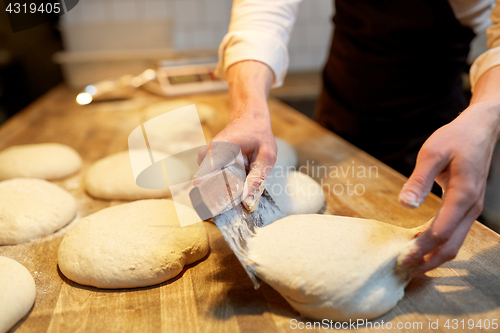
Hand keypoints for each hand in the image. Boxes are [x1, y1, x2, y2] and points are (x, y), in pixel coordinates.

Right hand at [197, 60, 275, 210]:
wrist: (248, 119)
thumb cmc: (259, 136)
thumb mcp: (267, 157)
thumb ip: (257, 180)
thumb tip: (248, 204)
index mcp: (223, 147)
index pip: (209, 166)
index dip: (205, 182)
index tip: (200, 195)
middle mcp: (208, 153)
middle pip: (205, 183)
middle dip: (217, 200)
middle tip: (228, 211)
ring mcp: (204, 159)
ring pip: (206, 185)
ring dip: (219, 196)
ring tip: (232, 199)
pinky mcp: (204, 165)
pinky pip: (208, 182)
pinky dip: (219, 190)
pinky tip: (230, 190)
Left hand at [398, 100, 499, 276]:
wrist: (480, 129)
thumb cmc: (455, 138)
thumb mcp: (432, 153)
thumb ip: (418, 180)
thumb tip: (405, 205)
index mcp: (462, 196)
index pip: (440, 232)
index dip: (420, 249)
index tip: (401, 259)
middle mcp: (470, 208)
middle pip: (450, 246)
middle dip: (426, 260)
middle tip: (402, 270)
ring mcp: (471, 209)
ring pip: (454, 242)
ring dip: (432, 256)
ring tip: (409, 263)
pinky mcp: (467, 207)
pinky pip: (454, 232)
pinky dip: (437, 243)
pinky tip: (419, 244)